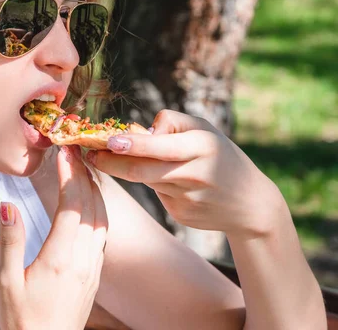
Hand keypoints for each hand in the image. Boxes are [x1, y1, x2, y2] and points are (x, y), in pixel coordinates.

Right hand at [0, 145, 107, 329]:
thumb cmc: (23, 320)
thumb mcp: (7, 282)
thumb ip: (11, 241)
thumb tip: (8, 205)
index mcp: (59, 257)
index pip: (71, 204)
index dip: (70, 174)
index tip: (65, 152)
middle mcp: (82, 258)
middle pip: (91, 205)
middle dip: (84, 174)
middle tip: (75, 151)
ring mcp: (93, 266)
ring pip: (103, 217)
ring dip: (95, 189)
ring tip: (84, 168)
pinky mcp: (95, 273)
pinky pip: (103, 233)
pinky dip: (99, 209)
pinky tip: (91, 202)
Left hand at [86, 110, 285, 239]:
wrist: (250, 204)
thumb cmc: (220, 156)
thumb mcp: (205, 129)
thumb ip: (171, 123)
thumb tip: (136, 131)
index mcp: (202, 147)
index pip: (159, 147)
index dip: (131, 145)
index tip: (107, 141)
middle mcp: (194, 174)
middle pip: (142, 171)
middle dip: (111, 163)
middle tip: (89, 154)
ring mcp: (187, 198)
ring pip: (146, 180)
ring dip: (125, 169)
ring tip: (106, 158)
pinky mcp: (181, 215)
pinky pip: (157, 194)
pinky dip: (151, 183)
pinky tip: (161, 178)